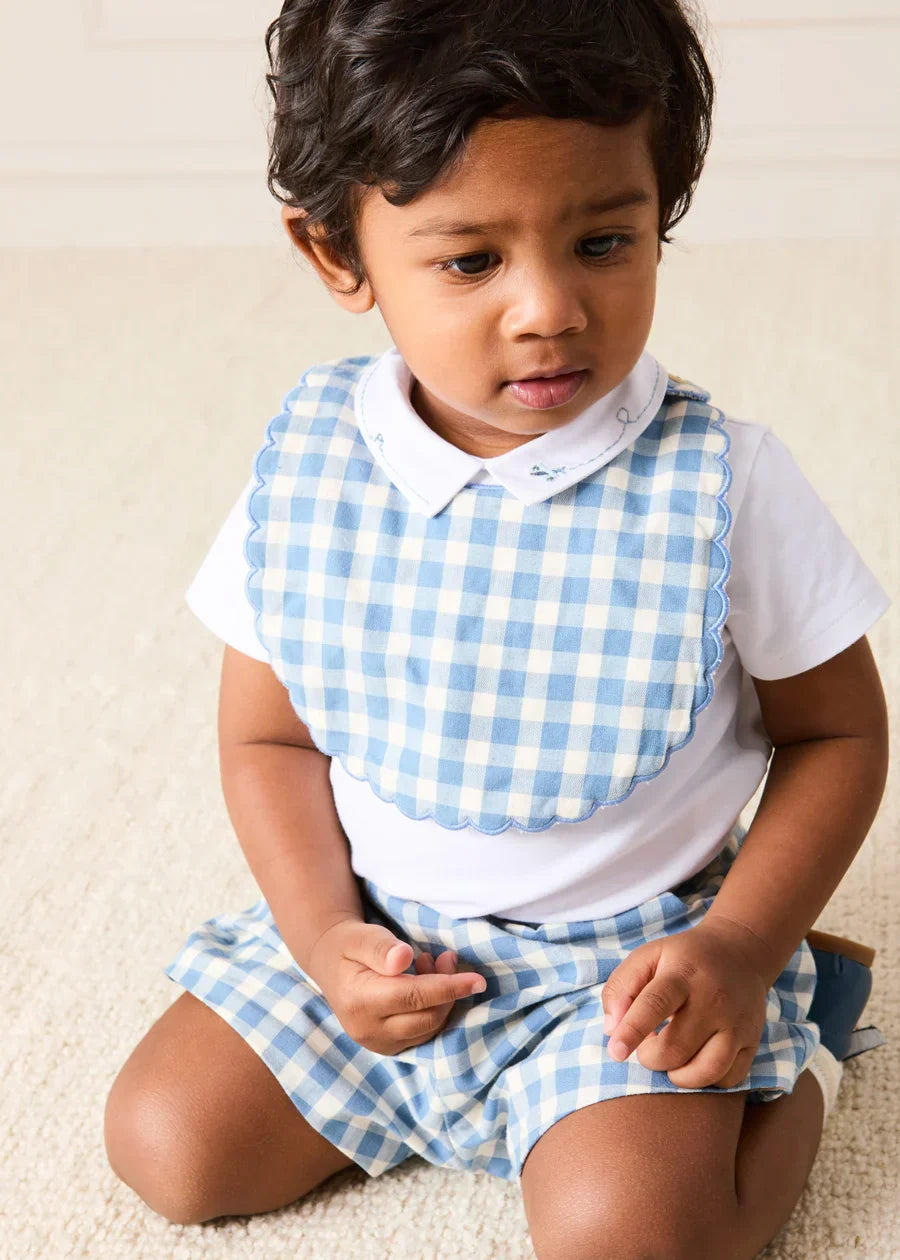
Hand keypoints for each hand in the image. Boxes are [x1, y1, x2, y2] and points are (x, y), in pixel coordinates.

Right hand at [307, 920, 486, 1056]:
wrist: (330, 963)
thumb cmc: (348, 945)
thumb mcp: (360, 936)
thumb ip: (380, 948)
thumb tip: (403, 959)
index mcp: (358, 1001)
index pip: (413, 997)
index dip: (448, 988)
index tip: (477, 980)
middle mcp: (367, 1030)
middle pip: (426, 1017)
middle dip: (448, 989)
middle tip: (446, 956)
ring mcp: (377, 1043)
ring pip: (429, 1028)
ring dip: (443, 999)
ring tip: (431, 964)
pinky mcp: (388, 1047)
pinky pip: (424, 1034)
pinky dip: (435, 1011)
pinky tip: (428, 985)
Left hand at [600, 918, 770, 1088]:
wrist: (740, 952)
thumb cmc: (682, 959)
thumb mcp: (647, 956)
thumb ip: (620, 988)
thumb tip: (612, 1030)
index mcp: (682, 973)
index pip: (654, 1004)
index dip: (632, 1031)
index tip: (615, 1052)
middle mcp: (713, 999)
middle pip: (675, 1048)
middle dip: (650, 1056)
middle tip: (649, 1041)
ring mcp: (737, 1023)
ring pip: (705, 1072)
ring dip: (677, 1074)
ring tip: (670, 1055)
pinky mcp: (752, 1042)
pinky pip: (728, 1080)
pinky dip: (705, 1080)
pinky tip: (695, 1061)